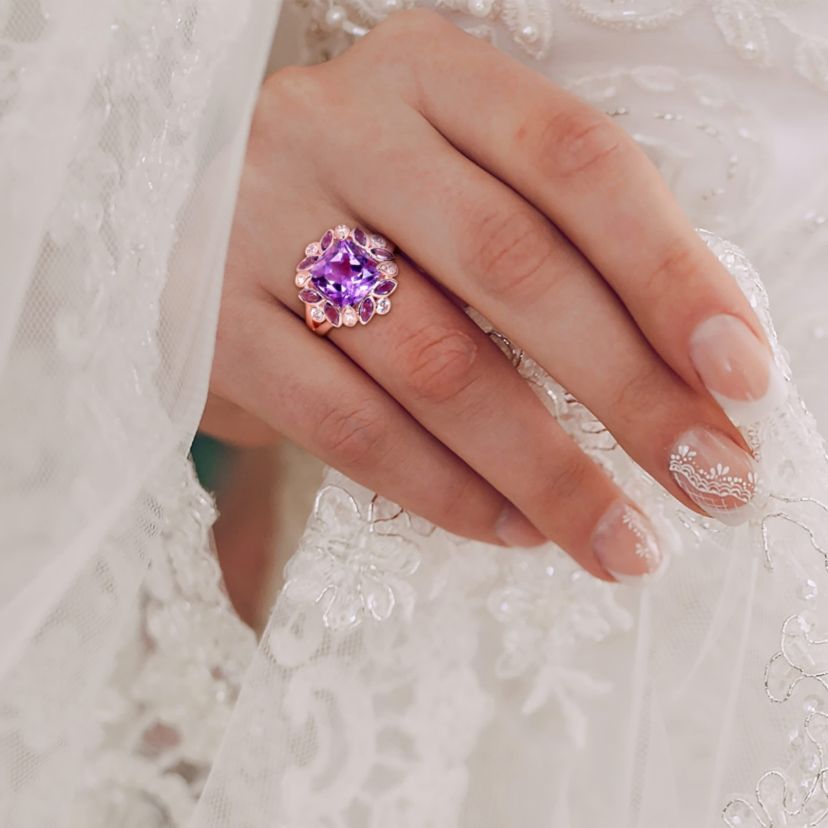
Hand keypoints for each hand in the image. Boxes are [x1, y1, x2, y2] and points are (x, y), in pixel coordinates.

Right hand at [207, 9, 782, 581]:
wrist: (191, 224)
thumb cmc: (358, 211)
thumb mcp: (448, 180)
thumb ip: (546, 239)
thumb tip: (680, 366)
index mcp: (429, 76)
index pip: (576, 160)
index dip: (670, 271)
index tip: (740, 375)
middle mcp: (344, 133)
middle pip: (512, 266)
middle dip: (627, 390)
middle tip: (707, 479)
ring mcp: (265, 224)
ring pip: (434, 363)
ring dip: (544, 468)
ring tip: (618, 540)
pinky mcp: (215, 325)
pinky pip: (349, 426)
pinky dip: (442, 488)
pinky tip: (508, 527)